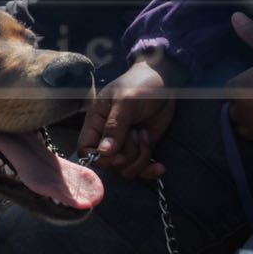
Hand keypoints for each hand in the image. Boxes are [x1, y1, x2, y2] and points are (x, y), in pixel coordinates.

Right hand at [77, 51, 184, 179]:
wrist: (166, 82)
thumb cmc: (141, 85)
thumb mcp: (126, 101)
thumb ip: (114, 126)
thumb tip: (103, 152)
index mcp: (96, 122)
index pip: (85, 150)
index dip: (99, 158)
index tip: (117, 154)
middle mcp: (107, 137)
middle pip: (108, 164)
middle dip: (126, 155)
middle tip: (137, 133)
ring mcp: (125, 145)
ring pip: (125, 169)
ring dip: (140, 158)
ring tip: (145, 135)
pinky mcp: (141, 150)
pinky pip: (141, 170)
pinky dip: (150, 171)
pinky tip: (160, 167)